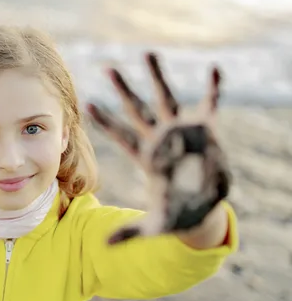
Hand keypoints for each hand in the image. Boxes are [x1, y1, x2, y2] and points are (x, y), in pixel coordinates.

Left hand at [87, 52, 230, 244]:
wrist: (202, 210)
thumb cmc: (175, 215)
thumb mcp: (152, 227)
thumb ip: (128, 234)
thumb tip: (104, 248)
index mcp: (146, 158)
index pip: (121, 136)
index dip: (105, 122)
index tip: (87, 104)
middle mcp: (160, 140)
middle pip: (137, 111)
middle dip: (123, 90)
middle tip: (108, 68)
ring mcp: (182, 133)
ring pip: (166, 99)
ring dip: (158, 77)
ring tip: (147, 53)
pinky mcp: (206, 131)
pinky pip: (210, 106)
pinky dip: (212, 89)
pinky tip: (214, 70)